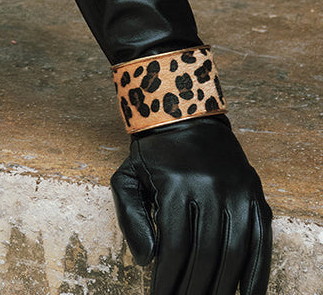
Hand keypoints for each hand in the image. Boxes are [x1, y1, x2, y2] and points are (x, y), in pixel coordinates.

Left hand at [111, 116, 270, 294]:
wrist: (185, 113)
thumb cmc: (153, 153)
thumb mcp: (128, 176)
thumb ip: (130, 217)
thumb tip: (147, 261)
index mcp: (175, 185)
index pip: (173, 247)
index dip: (168, 280)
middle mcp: (208, 188)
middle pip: (204, 255)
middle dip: (193, 289)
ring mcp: (236, 191)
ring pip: (232, 253)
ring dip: (221, 287)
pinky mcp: (255, 194)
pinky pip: (261, 241)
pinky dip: (257, 274)